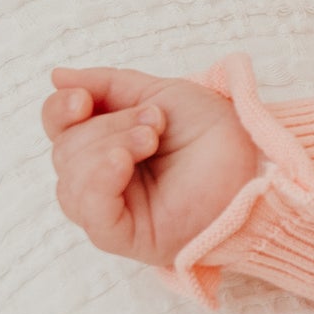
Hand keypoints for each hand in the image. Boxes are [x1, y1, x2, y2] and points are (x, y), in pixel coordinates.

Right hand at [43, 66, 259, 270]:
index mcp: (106, 145)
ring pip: (72, 181)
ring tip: (152, 138)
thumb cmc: (216, 133)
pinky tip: (121, 162)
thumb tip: (56, 77)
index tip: (82, 98)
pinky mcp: (127, 236)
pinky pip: (91, 213)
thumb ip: (107, 86)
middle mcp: (102, 180)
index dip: (60, 110)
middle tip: (155, 123)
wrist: (256, 159)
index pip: (59, 129)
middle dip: (108, 126)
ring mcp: (113, 210)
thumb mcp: (159, 95)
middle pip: (65, 152)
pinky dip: (98, 180)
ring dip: (109, 146)